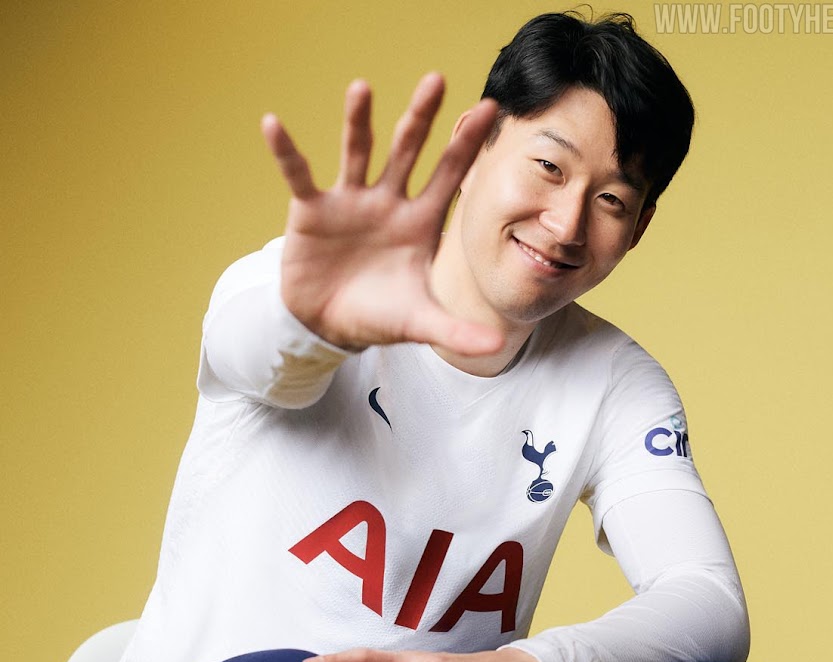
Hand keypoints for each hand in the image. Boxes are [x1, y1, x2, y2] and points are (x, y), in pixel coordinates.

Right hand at [261, 73, 502, 354]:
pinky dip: (286, 152)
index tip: (489, 109)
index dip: (466, 146)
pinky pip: (298, 175)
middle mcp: (388, 203)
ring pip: (358, 153)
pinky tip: (273, 125)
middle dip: (421, 119)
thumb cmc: (380, 316)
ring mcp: (351, 202)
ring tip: (361, 88)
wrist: (328, 325)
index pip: (449, 177)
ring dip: (359, 122)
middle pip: (408, 152)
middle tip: (437, 80)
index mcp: (420, 222)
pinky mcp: (312, 210)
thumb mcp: (419, 322)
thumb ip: (455, 330)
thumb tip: (495, 346)